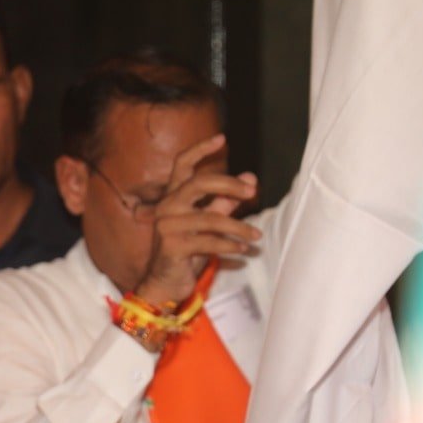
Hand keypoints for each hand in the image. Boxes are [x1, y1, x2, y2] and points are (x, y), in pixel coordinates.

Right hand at [134, 133, 261, 305]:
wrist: (165, 284)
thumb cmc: (187, 252)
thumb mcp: (208, 224)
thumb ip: (226, 201)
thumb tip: (251, 178)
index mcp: (172, 198)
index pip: (181, 165)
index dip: (199, 149)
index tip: (222, 138)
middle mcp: (166, 208)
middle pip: (199, 183)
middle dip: (229, 184)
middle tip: (253, 191)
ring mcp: (167, 226)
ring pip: (211, 218)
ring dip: (239, 228)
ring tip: (257, 237)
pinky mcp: (172, 246)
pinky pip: (208, 241)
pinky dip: (230, 246)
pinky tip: (243, 250)